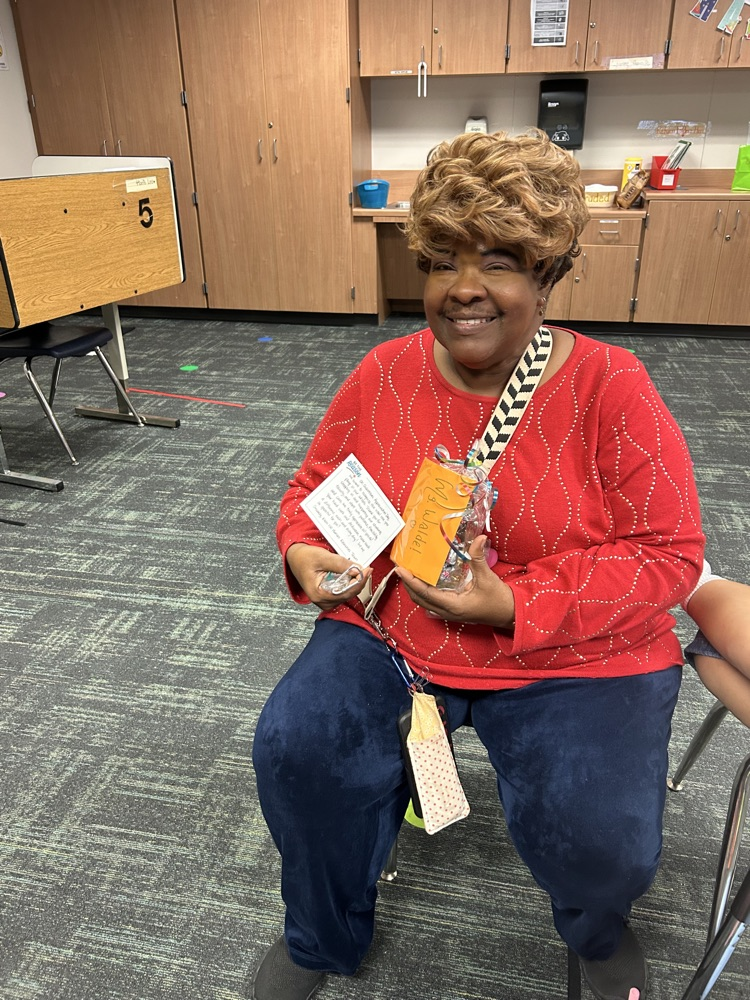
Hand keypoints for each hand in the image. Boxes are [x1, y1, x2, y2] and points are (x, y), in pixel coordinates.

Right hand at [286, 543, 372, 610]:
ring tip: (359, 570)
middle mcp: (322, 601)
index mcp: (318, 595)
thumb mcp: (323, 557)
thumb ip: (340, 564)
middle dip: (358, 581)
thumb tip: (358, 569)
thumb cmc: (304, 558)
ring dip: (355, 582)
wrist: (296, 557)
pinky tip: (351, 574)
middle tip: (366, 568)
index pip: (345, 593)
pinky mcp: (329, 596)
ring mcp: (326, 600)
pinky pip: (344, 591)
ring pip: (348, 594)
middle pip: (348, 594)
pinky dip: (350, 582)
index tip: (367, 570)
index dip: (359, 582)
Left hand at [394, 536, 514, 628]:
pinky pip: (432, 602)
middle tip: (401, 568)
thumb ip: (479, 559)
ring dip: (415, 588)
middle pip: (420, 599)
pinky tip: (424, 581)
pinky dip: (424, 592)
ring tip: (408, 573)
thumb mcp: (488, 578)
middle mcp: (448, 611)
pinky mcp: (453, 610)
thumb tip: (478, 538)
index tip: (400, 570)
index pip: (426, 593)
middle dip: (408, 585)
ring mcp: (450, 613)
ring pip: (425, 602)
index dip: (411, 581)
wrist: (510, 615)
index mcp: (454, 605)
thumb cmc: (499, 600)